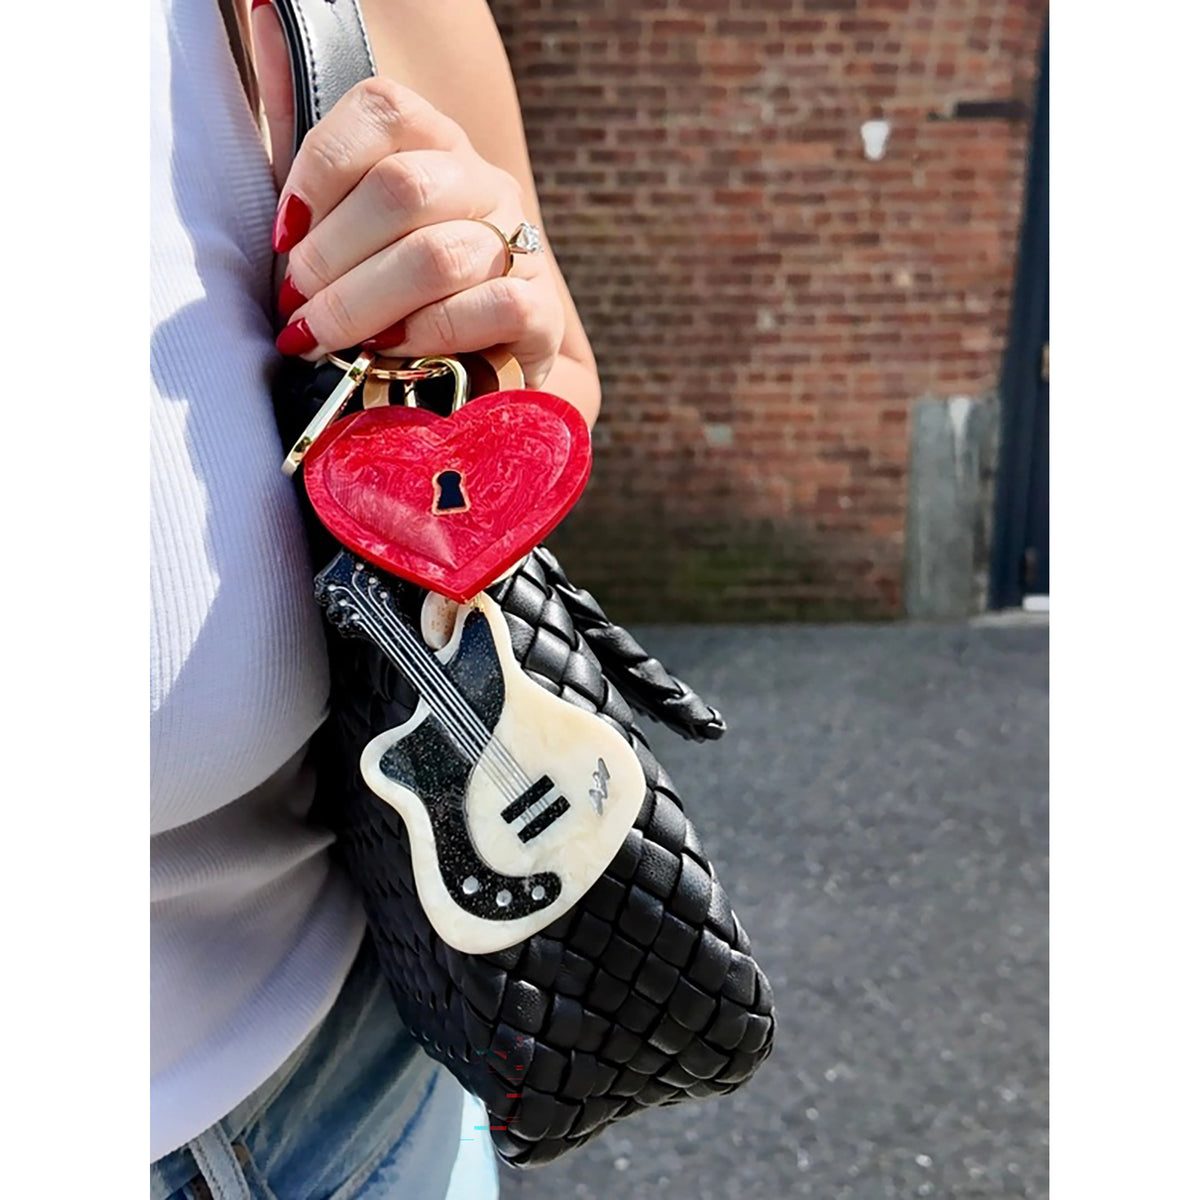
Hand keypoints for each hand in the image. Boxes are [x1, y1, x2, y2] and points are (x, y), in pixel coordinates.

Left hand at [270, 78, 564, 387]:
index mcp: (434, 143)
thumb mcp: (339, 215)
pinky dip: (429, 331)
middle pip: (403, 189)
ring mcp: (519, 244)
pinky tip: (392, 351)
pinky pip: (493, 306)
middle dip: (331, 256)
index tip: (283, 236)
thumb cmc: (388, 290)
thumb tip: (259, 14)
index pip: (383, 110)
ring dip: (363, 304)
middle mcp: (481, 182)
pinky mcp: (541, 310)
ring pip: (439, 256)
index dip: (320, 171)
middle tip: (297, 305)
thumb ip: (306, 138)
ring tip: (324, 337)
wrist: (470, 366)